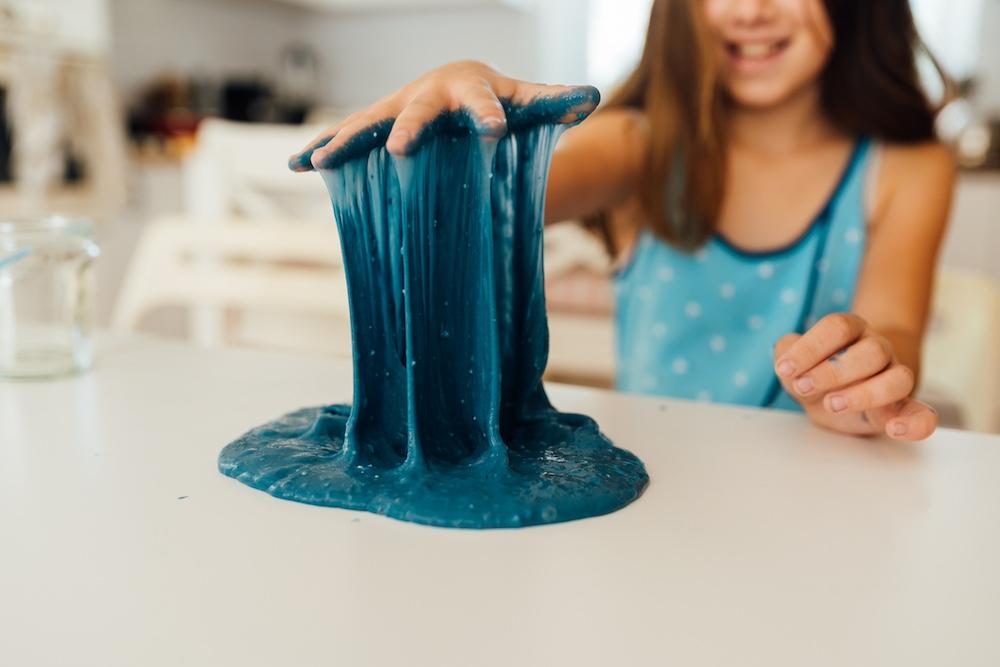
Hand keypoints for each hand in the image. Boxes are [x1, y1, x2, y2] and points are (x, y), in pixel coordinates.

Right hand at [288, 60, 599, 171]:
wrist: (460, 85)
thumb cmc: (500, 98)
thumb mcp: (528, 101)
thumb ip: (555, 102)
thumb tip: (590, 100)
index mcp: (470, 86)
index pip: (484, 101)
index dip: (490, 114)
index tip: (495, 131)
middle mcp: (427, 94)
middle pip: (418, 111)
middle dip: (410, 129)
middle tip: (404, 150)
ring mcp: (397, 107)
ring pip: (369, 123)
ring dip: (345, 140)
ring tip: (318, 161)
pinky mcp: (378, 124)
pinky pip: (348, 136)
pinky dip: (322, 147)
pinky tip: (296, 166)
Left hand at [773, 313, 937, 439]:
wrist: (834, 398)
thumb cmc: (814, 375)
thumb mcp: (794, 364)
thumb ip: (785, 354)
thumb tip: (785, 356)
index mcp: (850, 331)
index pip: (838, 327)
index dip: (811, 347)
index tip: (785, 369)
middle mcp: (877, 349)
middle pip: (872, 351)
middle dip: (834, 372)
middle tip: (803, 387)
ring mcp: (894, 377)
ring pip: (900, 379)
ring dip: (865, 395)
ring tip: (832, 405)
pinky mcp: (902, 409)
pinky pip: (924, 414)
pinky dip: (915, 424)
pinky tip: (894, 430)